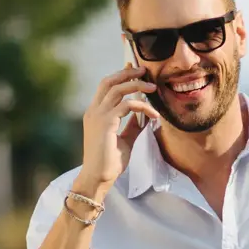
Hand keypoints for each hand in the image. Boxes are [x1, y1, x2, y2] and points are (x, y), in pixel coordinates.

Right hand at [80, 64, 158, 188]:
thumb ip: (133, 127)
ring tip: (153, 88)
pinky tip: (153, 114)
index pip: (106, 87)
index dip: (120, 76)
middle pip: (109, 82)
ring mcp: (98, 116)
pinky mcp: (106, 123)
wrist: (98, 178)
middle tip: (143, 70)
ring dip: (137, 85)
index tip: (134, 71)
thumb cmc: (109, 162)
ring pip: (118, 89)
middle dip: (127, 73)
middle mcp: (94, 111)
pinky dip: (143, 107)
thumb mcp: (125, 140)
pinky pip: (127, 106)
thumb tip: (145, 116)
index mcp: (96, 114)